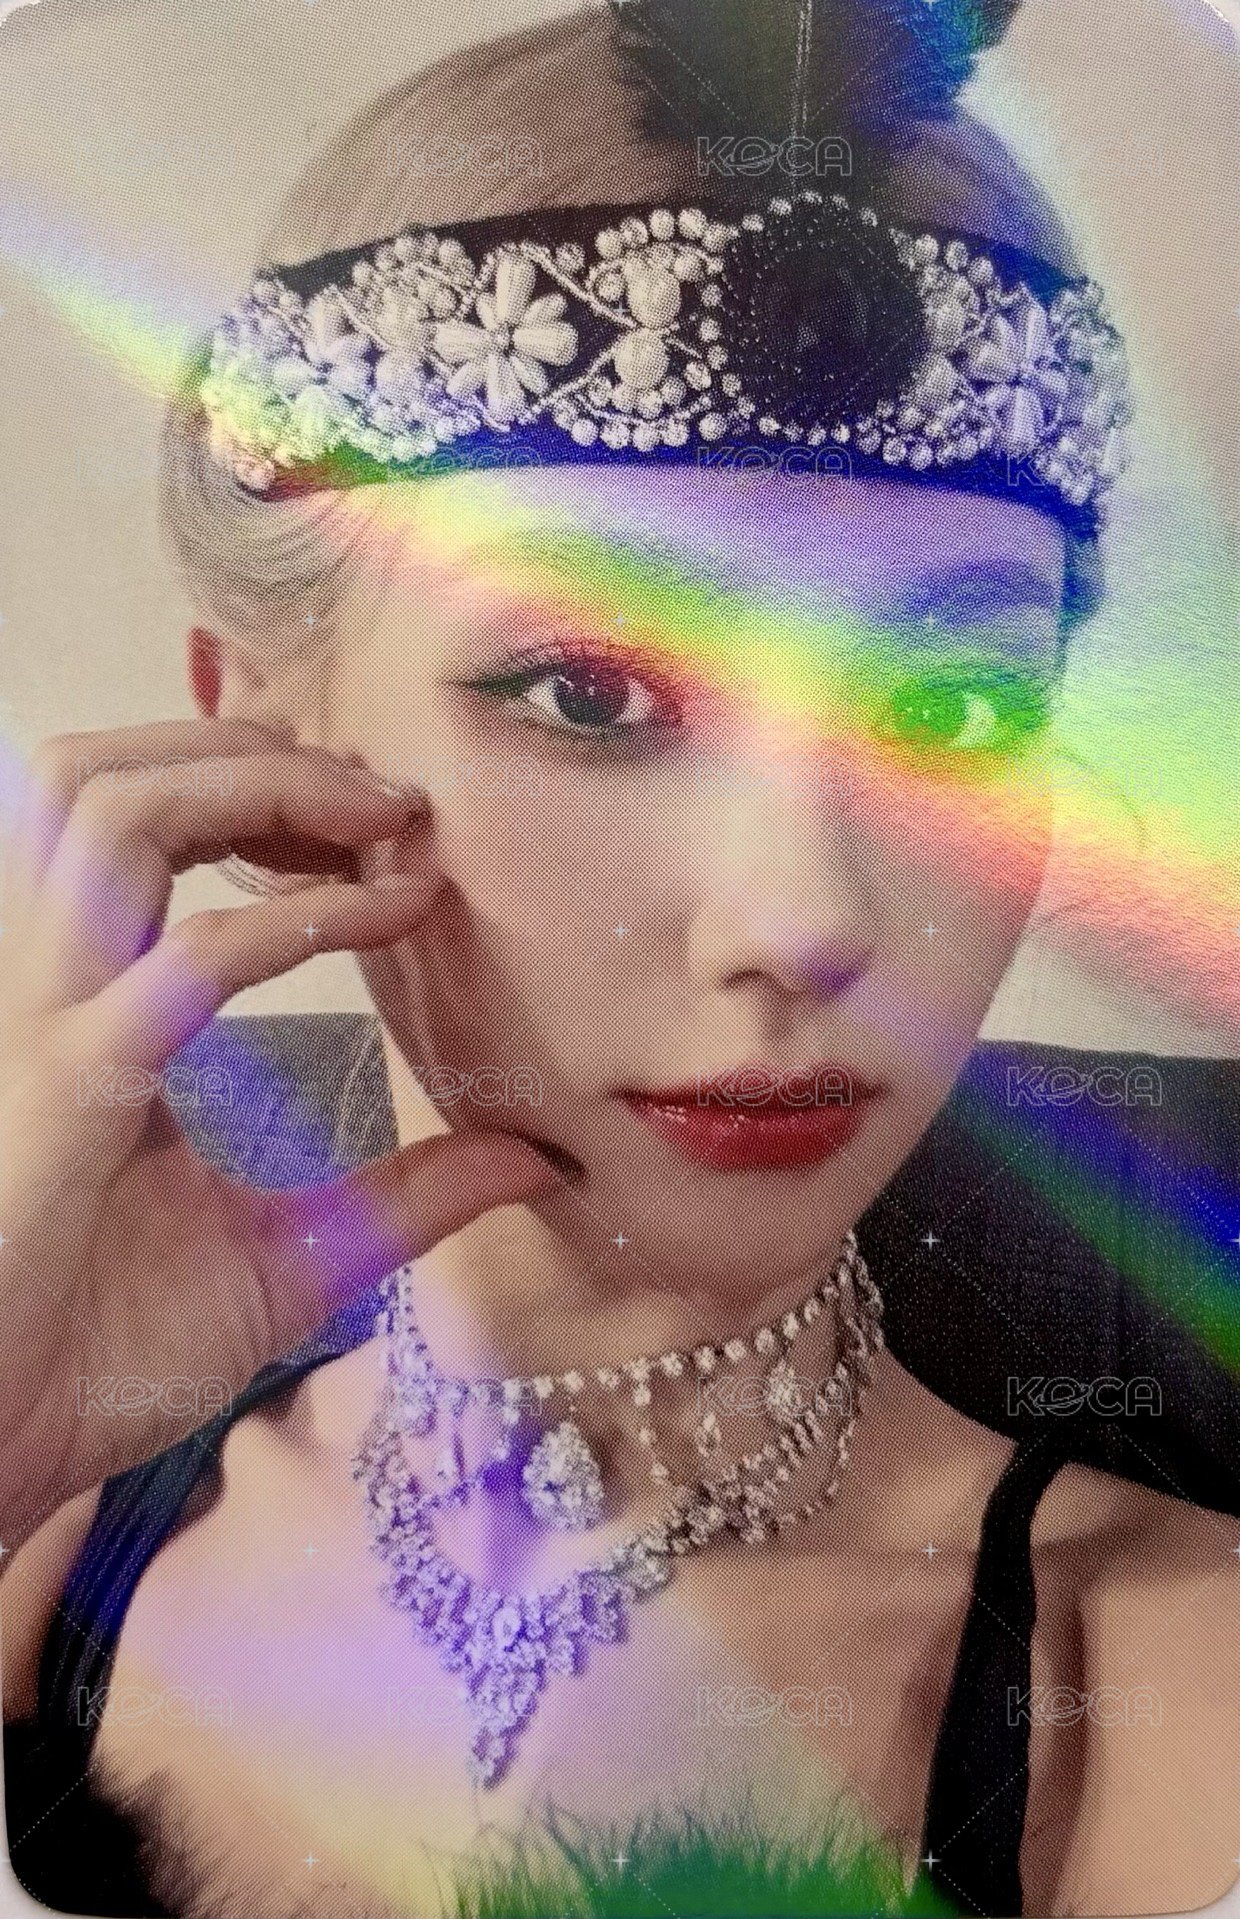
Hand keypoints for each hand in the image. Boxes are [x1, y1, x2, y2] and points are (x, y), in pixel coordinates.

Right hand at [0, 717, 559, 1549]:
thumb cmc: (103, 1363)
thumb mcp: (291, 1266)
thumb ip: (403, 1199)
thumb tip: (534, 1154)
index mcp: (90, 1013)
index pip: (134, 832)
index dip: (251, 793)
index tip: (383, 828)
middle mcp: (52, 993)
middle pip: (103, 778)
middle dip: (247, 751)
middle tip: (381, 795)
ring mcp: (47, 1028)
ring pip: (108, 812)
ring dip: (253, 785)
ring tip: (374, 820)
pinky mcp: (68, 1088)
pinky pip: (189, 959)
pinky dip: (300, 916)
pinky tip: (388, 914)